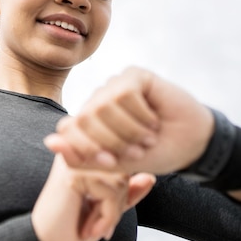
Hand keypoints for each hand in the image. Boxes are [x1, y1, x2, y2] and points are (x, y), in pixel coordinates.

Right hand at [31, 154, 154, 240]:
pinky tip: (90, 229)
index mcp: (84, 156)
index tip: (106, 216)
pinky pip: (111, 190)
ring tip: (94, 227)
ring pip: (120, 180)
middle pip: (125, 170)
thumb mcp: (107, 210)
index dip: (122, 193)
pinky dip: (108, 216)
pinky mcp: (73, 174)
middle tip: (102, 225)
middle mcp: (77, 151)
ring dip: (113, 211)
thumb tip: (151, 177)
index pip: (124, 165)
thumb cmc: (72, 228)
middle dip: (119, 202)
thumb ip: (127, 193)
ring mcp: (74, 160)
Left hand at [45, 66, 213, 174]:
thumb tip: (50, 142)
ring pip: (104, 106)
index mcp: (87, 123)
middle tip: (135, 151)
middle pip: (84, 118)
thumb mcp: (114, 165)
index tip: (111, 163)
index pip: (67, 129)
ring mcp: (113, 86)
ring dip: (129, 130)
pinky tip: (153, 120)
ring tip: (147, 137)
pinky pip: (125, 94)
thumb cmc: (152, 155)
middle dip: (111, 142)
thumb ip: (81, 157)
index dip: (86, 149)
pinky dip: (140, 114)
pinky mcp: (133, 75)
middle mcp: (96, 101)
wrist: (191, 146)